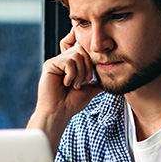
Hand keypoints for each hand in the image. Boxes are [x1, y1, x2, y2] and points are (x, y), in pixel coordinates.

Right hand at [27, 28, 102, 147]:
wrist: (60, 112)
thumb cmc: (71, 103)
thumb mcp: (90, 89)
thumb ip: (98, 81)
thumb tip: (110, 76)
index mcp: (71, 65)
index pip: (84, 50)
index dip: (90, 59)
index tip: (90, 78)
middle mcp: (63, 60)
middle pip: (82, 49)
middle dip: (87, 66)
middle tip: (85, 81)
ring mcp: (56, 62)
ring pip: (76, 55)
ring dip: (80, 73)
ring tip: (75, 85)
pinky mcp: (50, 65)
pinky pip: (68, 61)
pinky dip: (72, 75)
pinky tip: (66, 84)